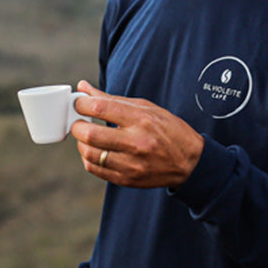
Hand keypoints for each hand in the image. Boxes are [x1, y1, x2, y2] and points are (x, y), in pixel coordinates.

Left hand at [70, 81, 203, 187]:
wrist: (191, 163)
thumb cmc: (168, 130)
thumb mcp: (145, 107)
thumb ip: (111, 98)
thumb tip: (83, 88)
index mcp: (140, 120)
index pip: (100, 108)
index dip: (81, 104)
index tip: (79, 103)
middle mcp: (135, 143)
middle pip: (88, 134)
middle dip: (76, 125)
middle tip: (79, 121)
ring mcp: (131, 164)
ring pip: (89, 153)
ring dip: (81, 143)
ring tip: (87, 136)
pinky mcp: (127, 179)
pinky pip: (95, 169)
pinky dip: (88, 158)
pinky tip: (95, 151)